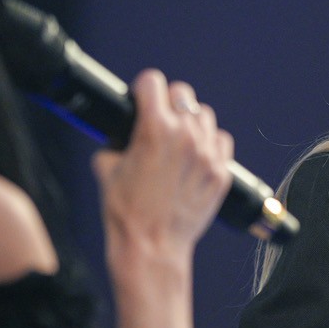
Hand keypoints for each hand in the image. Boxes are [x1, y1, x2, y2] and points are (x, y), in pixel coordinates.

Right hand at [92, 70, 233, 255]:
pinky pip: (222, 141)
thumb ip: (116, 141)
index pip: (153, 81)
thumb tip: (121, 134)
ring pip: (204, 115)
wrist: (151, 246)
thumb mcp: (106, 167)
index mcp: (154, 129)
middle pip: (182, 93)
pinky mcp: (221, 173)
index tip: (141, 98)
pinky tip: (197, 155)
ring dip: (190, 121)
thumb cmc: (126, 211)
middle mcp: (185, 136)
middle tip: (159, 119)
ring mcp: (207, 154)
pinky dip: (210, 143)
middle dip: (168, 102)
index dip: (143, 89)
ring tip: (179, 139)